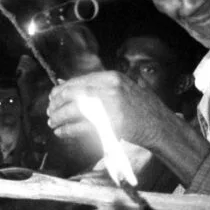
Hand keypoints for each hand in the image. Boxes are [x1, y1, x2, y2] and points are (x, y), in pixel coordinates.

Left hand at [46, 71, 176, 149]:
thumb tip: (65, 84)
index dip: (61, 90)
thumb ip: (97, 85)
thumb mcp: (122, 87)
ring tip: (52, 122)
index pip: (78, 81)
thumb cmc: (140, 107)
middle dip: (56, 104)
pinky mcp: (108, 126)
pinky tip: (60, 132)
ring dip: (58, 117)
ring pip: (73, 110)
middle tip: (50, 111)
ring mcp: (109, 107)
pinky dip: (67, 130)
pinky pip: (80, 127)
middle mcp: (109, 89)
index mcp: (111, 78)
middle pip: (71, 94)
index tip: (53, 97)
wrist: (160, 125)